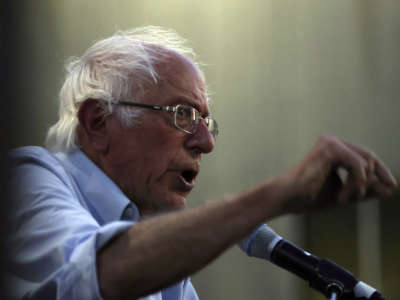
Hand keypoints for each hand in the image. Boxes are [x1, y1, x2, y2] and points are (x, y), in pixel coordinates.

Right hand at [281, 135, 397, 213]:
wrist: (288, 199)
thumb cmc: (310, 197)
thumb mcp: (345, 194)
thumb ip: (365, 189)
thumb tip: (392, 187)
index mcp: (334, 150)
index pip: (365, 157)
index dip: (380, 172)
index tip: (391, 188)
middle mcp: (332, 142)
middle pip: (369, 156)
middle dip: (376, 178)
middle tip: (369, 196)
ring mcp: (330, 142)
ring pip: (365, 161)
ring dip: (361, 185)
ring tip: (345, 199)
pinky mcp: (330, 148)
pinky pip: (357, 165)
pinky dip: (355, 183)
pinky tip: (341, 196)